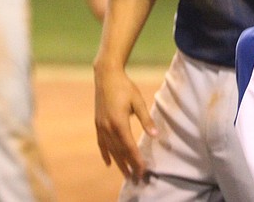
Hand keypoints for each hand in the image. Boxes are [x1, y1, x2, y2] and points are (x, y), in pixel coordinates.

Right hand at [93, 65, 155, 183]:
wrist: (106, 76)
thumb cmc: (125, 87)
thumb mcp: (138, 101)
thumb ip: (146, 119)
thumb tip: (155, 135)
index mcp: (119, 122)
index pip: (129, 146)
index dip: (136, 159)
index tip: (143, 170)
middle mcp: (108, 127)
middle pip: (120, 151)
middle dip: (129, 165)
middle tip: (137, 178)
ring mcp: (101, 126)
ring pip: (111, 149)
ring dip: (119, 163)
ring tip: (126, 175)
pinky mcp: (98, 124)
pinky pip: (101, 143)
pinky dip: (106, 154)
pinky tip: (109, 163)